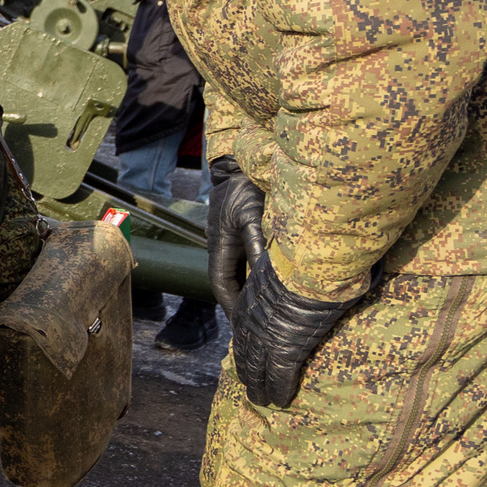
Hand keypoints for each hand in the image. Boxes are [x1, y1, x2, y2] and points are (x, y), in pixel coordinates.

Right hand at [206, 159, 262, 320]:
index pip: (222, 285)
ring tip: (261, 310)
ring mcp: (228, 238)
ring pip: (236, 271)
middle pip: (228, 282)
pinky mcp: (237, 230)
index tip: (244, 326)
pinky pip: (243, 259)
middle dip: (239, 304)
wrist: (240, 160)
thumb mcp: (253, 216)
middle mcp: (220, 245)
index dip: (232, 307)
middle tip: (255, 326)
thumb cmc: (245, 186)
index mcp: (220, 246)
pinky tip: (265, 281)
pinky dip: (252, 274)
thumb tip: (266, 275)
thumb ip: (258, 245)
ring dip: (245, 290)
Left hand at [229, 212, 361, 409]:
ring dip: (261, 388)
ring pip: (258, 371)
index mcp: (247, 302)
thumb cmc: (300, 259)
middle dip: (248, 375)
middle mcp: (251, 323)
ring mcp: (266, 338)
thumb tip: (288, 276)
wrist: (308, 264)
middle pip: (245, 356)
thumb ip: (278, 280)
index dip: (244, 350)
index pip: (242, 333)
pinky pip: (280, 377)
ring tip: (264, 401)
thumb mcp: (278, 269)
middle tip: (252, 390)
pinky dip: (281, 390)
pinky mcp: (286, 350)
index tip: (246, 361)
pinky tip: (282, 401)